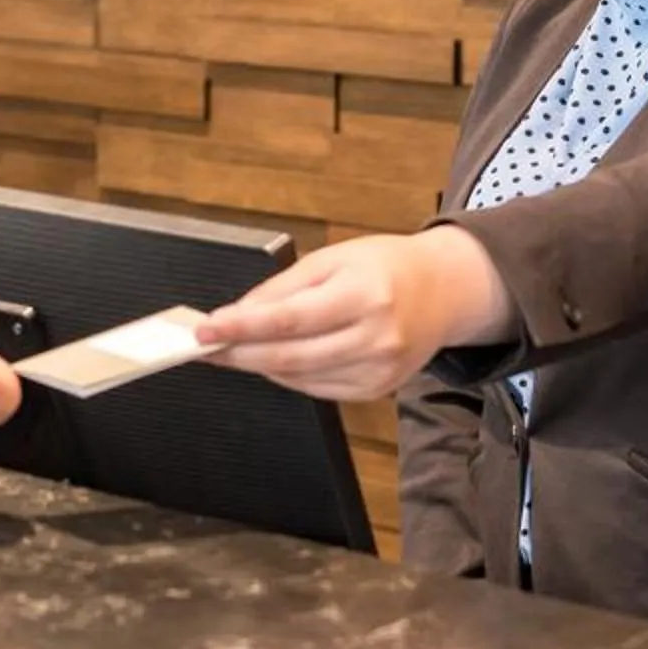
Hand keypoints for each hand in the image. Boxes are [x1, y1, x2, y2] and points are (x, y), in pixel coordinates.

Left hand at [194, 228, 511, 403]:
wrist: (443, 291)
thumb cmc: (384, 267)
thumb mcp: (332, 258)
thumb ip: (283, 287)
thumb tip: (238, 313)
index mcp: (365, 293)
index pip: (290, 318)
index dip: (242, 327)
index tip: (206, 329)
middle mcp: (376, 337)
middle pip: (291, 356)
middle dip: (239, 353)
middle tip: (205, 346)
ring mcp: (380, 370)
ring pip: (300, 378)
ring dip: (258, 366)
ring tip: (230, 350)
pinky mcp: (378, 390)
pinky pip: (318, 389)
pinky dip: (288, 376)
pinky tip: (272, 360)